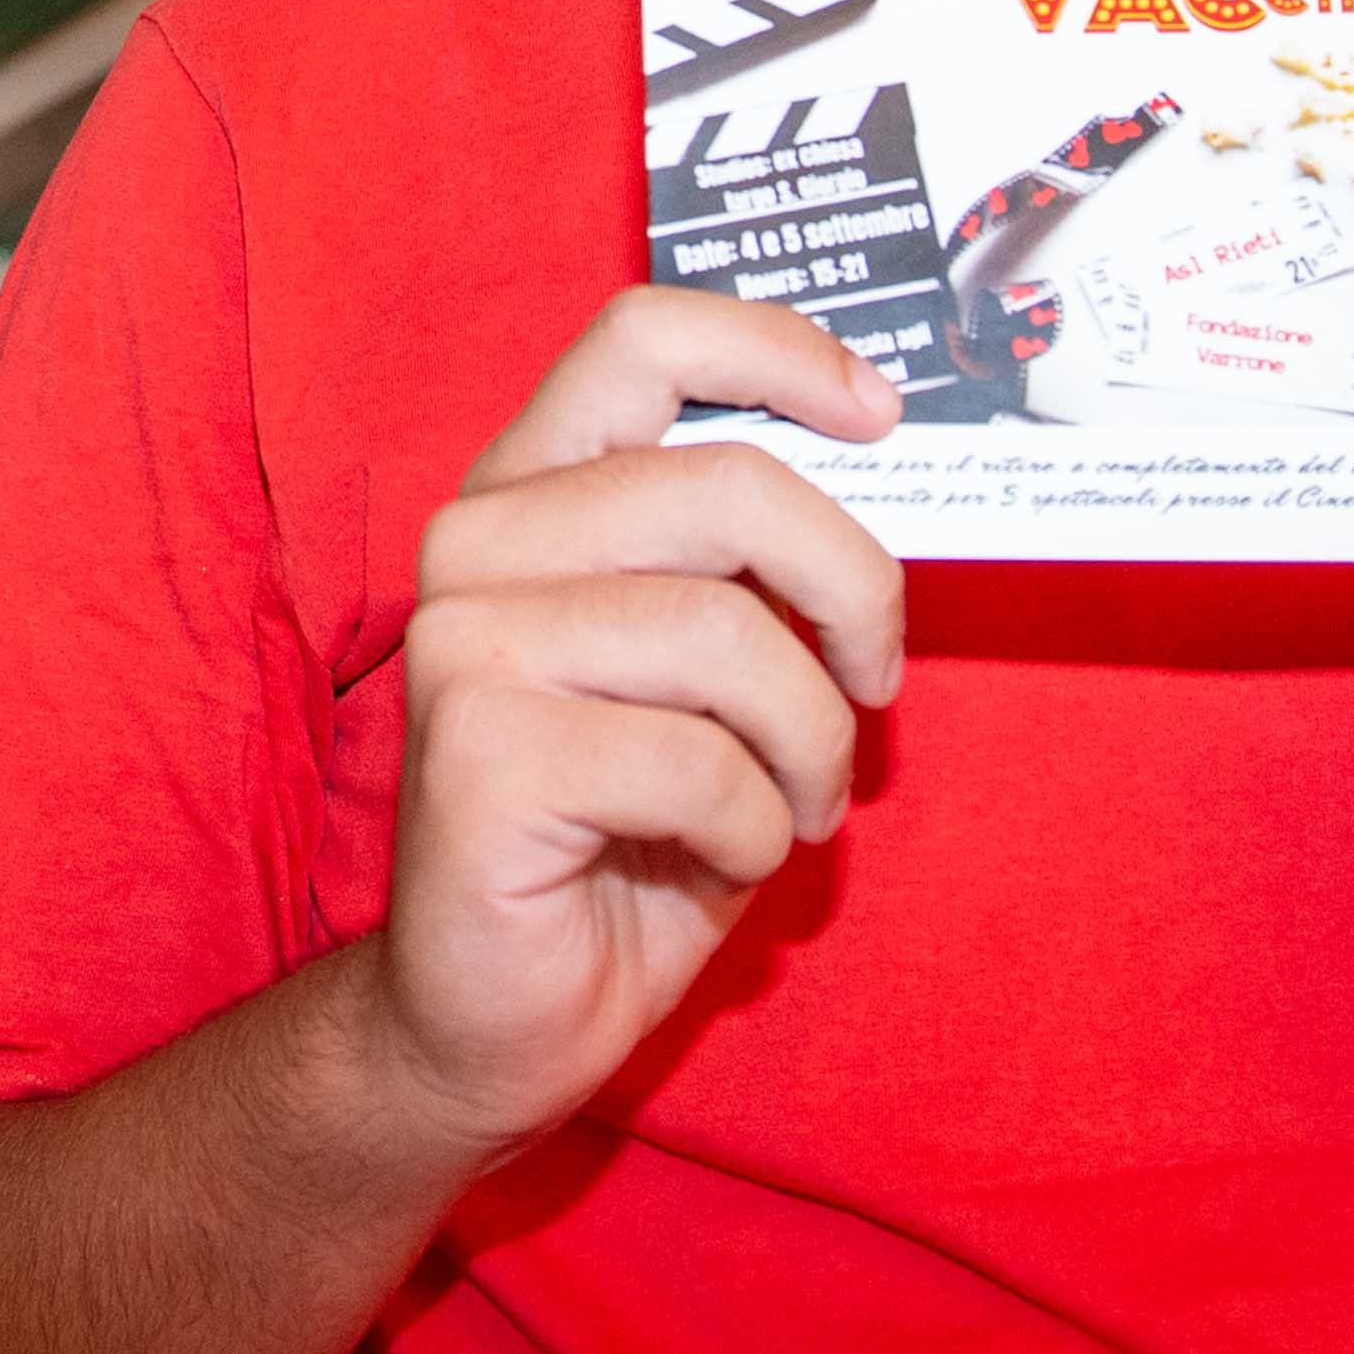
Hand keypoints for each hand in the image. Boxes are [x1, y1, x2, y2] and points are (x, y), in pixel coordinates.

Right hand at [358, 288, 904, 1163]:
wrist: (495, 1017)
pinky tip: (718, 854)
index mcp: (533, 490)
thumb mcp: (711, 667)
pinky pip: (699, 762)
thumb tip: (887, 456)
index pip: (644, 337)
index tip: (882, 415)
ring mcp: (466, 640)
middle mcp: (480, 541)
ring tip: (798, 800)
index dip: (779, 352)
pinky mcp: (478, 750)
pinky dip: (753, 825)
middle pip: (728, 484)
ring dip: (811, 739)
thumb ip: (756, 559)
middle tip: (875, 680)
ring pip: (728, 634)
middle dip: (854, 589)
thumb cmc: (625, 835)